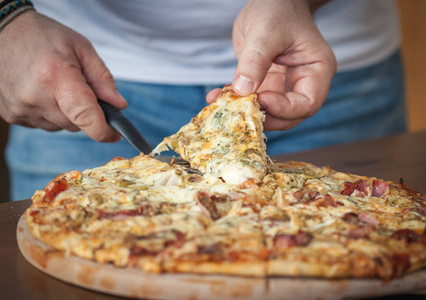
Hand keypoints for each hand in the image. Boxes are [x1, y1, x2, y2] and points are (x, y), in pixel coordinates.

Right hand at [0, 11, 126, 141]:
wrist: (3, 32)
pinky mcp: (11, 116)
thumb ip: (102, 79)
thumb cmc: (45, 37)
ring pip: (60, 127)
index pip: (85, 117)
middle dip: (85, 112)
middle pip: (76, 124)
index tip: (114, 134)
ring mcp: (20, 109)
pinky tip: (43, 92)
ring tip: (56, 86)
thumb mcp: (82, 48)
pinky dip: (50, 113)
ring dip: (67, 113)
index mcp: (56, 78)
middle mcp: (35, 98)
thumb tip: (119, 106)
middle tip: (79, 88)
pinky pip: (44, 125)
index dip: (104, 131)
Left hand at [207, 0, 335, 130]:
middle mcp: (303, 83)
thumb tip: (243, 91)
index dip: (284, 108)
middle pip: (289, 116)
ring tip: (222, 105)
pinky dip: (235, 102)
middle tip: (238, 111)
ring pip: (269, 113)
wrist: (269, 1)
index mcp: (317, 70)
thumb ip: (255, 61)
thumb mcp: (266, 31)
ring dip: (245, 113)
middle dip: (265, 117)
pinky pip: (252, 101)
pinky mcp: (266, 85)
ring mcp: (284, 86)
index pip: (307, 103)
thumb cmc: (277, 9)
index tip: (260, 99)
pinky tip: (216, 96)